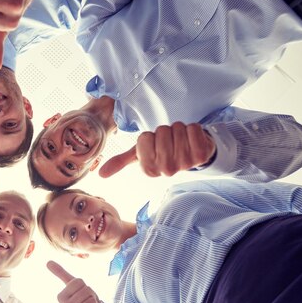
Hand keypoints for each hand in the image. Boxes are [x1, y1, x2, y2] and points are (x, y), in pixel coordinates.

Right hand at [47, 261, 104, 302]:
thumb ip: (61, 273)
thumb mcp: (74, 285)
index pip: (78, 282)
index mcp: (60, 297)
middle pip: (86, 292)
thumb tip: (48, 262)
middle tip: (88, 301)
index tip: (83, 292)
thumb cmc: (83, 299)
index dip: (84, 285)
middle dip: (91, 295)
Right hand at [99, 122, 215, 177]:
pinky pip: (193, 129)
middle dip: (165, 132)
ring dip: (179, 129)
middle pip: (161, 132)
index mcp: (150, 169)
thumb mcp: (140, 156)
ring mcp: (186, 163)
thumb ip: (120, 162)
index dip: (149, 138)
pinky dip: (193, 129)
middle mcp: (167, 169)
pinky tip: (192, 139)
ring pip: (177, 128)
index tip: (154, 146)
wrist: (191, 155)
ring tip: (180, 140)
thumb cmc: (163, 153)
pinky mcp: (202, 154)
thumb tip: (100, 173)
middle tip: (169, 142)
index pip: (144, 138)